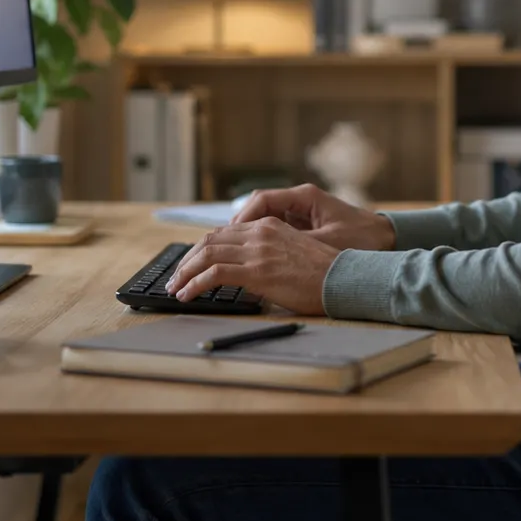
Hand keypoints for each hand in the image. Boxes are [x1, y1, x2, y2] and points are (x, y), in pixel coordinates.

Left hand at [165, 217, 338, 314]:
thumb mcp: (294, 254)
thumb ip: (270, 256)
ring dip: (185, 272)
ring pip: (206, 254)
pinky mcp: (257, 271)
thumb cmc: (326, 273)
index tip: (191, 263)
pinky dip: (194, 283)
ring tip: (175, 287)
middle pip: (210, 240)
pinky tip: (187, 294)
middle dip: (187, 259)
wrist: (345, 278)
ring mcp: (258, 251)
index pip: (224, 232)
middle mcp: (260, 233)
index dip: (202, 248)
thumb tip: (248, 276)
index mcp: (269, 226)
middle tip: (176, 276)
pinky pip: (214, 274)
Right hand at [231, 183, 395, 251]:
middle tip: (220, 247)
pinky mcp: (304, 225)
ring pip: (263, 219)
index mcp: (304, 197)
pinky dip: (262, 242)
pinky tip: (252, 258)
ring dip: (248, 235)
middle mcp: (300, 200)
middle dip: (238, 228)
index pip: (262, 200)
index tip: (230, 235)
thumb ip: (296, 245)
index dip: (243, 218)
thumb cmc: (362, 239)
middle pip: (258, 208)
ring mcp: (301, 212)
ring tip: (230, 254)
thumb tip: (265, 255)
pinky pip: (275, 229)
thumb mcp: (327, 243)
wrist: (388, 239)